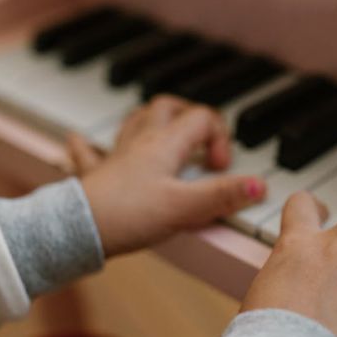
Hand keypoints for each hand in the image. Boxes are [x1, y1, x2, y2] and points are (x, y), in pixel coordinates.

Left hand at [67, 96, 265, 256]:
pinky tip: (76, 140)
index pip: (202, 118)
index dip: (220, 138)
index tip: (220, 168)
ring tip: (162, 127)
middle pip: (166, 107)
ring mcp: (116, 157)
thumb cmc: (127, 215)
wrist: (77, 229)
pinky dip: (87, 145)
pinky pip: (87, 152)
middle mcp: (141, 142)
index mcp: (165, 144)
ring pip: (133, 121)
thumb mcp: (185, 208)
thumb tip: (259, 186)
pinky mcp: (96, 177)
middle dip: (188, 114)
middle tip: (201, 136)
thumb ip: (223, 196)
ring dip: (150, 120)